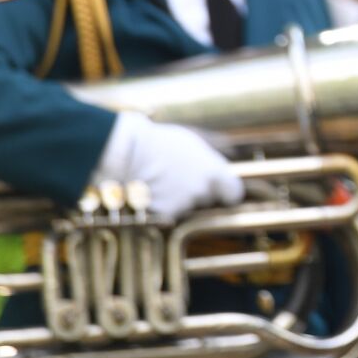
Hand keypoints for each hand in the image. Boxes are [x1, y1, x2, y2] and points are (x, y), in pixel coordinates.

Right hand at [92, 113, 243, 217]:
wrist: (124, 151)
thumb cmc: (158, 141)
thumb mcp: (192, 143)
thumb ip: (209, 160)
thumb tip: (223, 164)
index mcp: (215, 173)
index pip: (234, 194)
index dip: (227, 194)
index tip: (221, 192)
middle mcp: (203, 192)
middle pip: (207, 200)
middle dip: (197, 194)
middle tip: (178, 181)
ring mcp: (183, 206)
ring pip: (184, 208)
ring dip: (175, 200)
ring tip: (157, 181)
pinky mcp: (162, 216)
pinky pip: (164, 215)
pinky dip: (157, 208)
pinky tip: (146, 193)